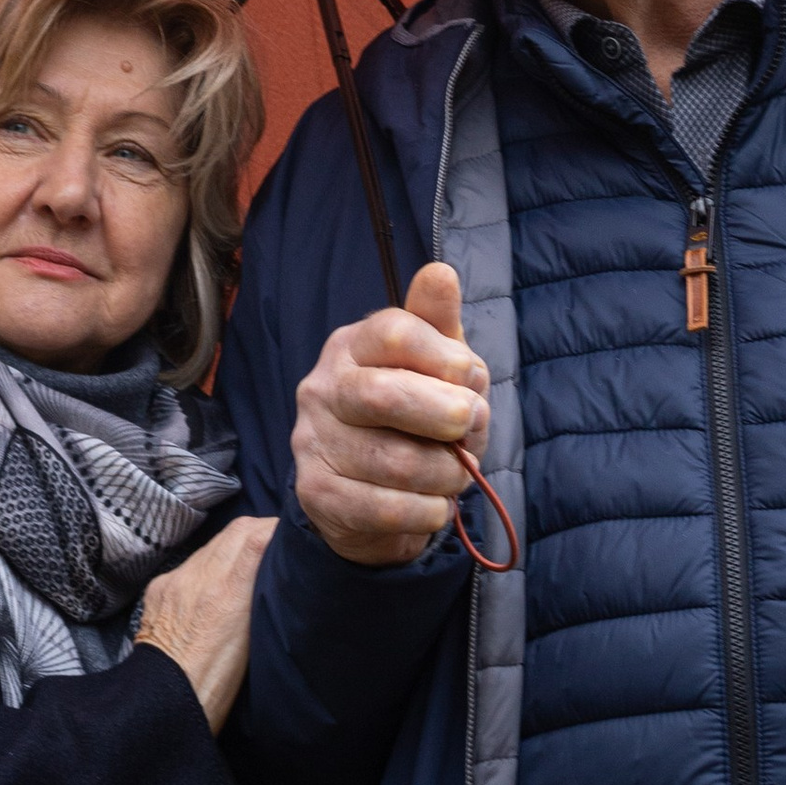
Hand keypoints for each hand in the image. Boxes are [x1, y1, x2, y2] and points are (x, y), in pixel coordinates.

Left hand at [131, 514, 275, 734]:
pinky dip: (209, 564)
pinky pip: (191, 563)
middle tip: (278, 541)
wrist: (164, 705)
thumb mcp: (253, 644)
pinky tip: (215, 583)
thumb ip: (262, 600)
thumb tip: (275, 572)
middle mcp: (199, 578)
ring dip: (235, 545)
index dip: (277, 528)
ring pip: (214, 544)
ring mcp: (175, 580)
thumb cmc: (217, 688)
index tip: (292, 535)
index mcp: (228, 594)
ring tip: (250, 561)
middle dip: (260, 530)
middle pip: (237, 530)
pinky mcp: (158, 588)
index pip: (257, 535)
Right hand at [293, 262, 489, 567]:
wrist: (368, 497)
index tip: (473, 381)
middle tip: (471, 428)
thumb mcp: (434, 367)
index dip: (445, 357)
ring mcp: (312, 441)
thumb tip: (442, 273)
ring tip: (457, 474)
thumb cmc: (413, 419)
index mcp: (352, 345)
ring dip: (446, 474)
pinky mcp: (316, 494)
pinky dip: (427, 511)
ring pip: (394, 461)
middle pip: (385, 395)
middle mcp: (322, 388)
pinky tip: (435, 505)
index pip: (393, 331)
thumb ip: (439, 324)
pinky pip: (385, 508)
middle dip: (446, 416)